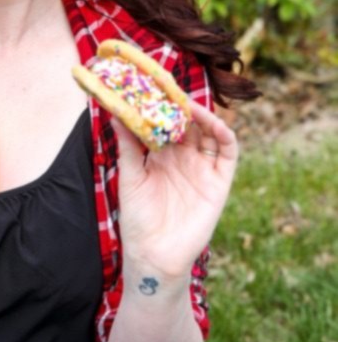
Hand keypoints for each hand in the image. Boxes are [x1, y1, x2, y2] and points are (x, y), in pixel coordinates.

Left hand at [111, 100, 237, 283]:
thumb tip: (114, 112)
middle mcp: (184, 159)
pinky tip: (214, 123)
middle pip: (189, 124)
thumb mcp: (129, 177)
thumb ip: (127, 145)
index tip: (153, 86)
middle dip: (182, 106)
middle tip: (172, 88)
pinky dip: (225, 134)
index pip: (166, 123)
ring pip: (210, 133)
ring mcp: (203, 168)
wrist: (154, 254)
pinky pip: (228, 153)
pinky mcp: (219, 182)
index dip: (163, 106)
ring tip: (190, 105)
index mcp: (161, 156)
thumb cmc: (137, 219)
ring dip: (204, 116)